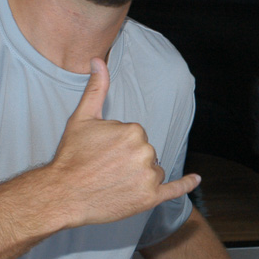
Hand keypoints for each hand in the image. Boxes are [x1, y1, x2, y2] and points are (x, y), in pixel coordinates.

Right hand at [45, 58, 198, 227]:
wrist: (63, 193)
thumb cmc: (71, 156)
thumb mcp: (82, 118)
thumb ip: (96, 89)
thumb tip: (98, 61)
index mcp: (135, 130)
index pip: (136, 136)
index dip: (118, 144)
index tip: (102, 152)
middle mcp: (146, 152)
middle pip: (147, 153)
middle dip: (130, 160)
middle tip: (105, 168)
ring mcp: (149, 176)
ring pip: (154, 171)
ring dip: (140, 176)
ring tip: (113, 181)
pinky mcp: (150, 198)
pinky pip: (174, 189)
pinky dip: (186, 184)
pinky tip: (195, 179)